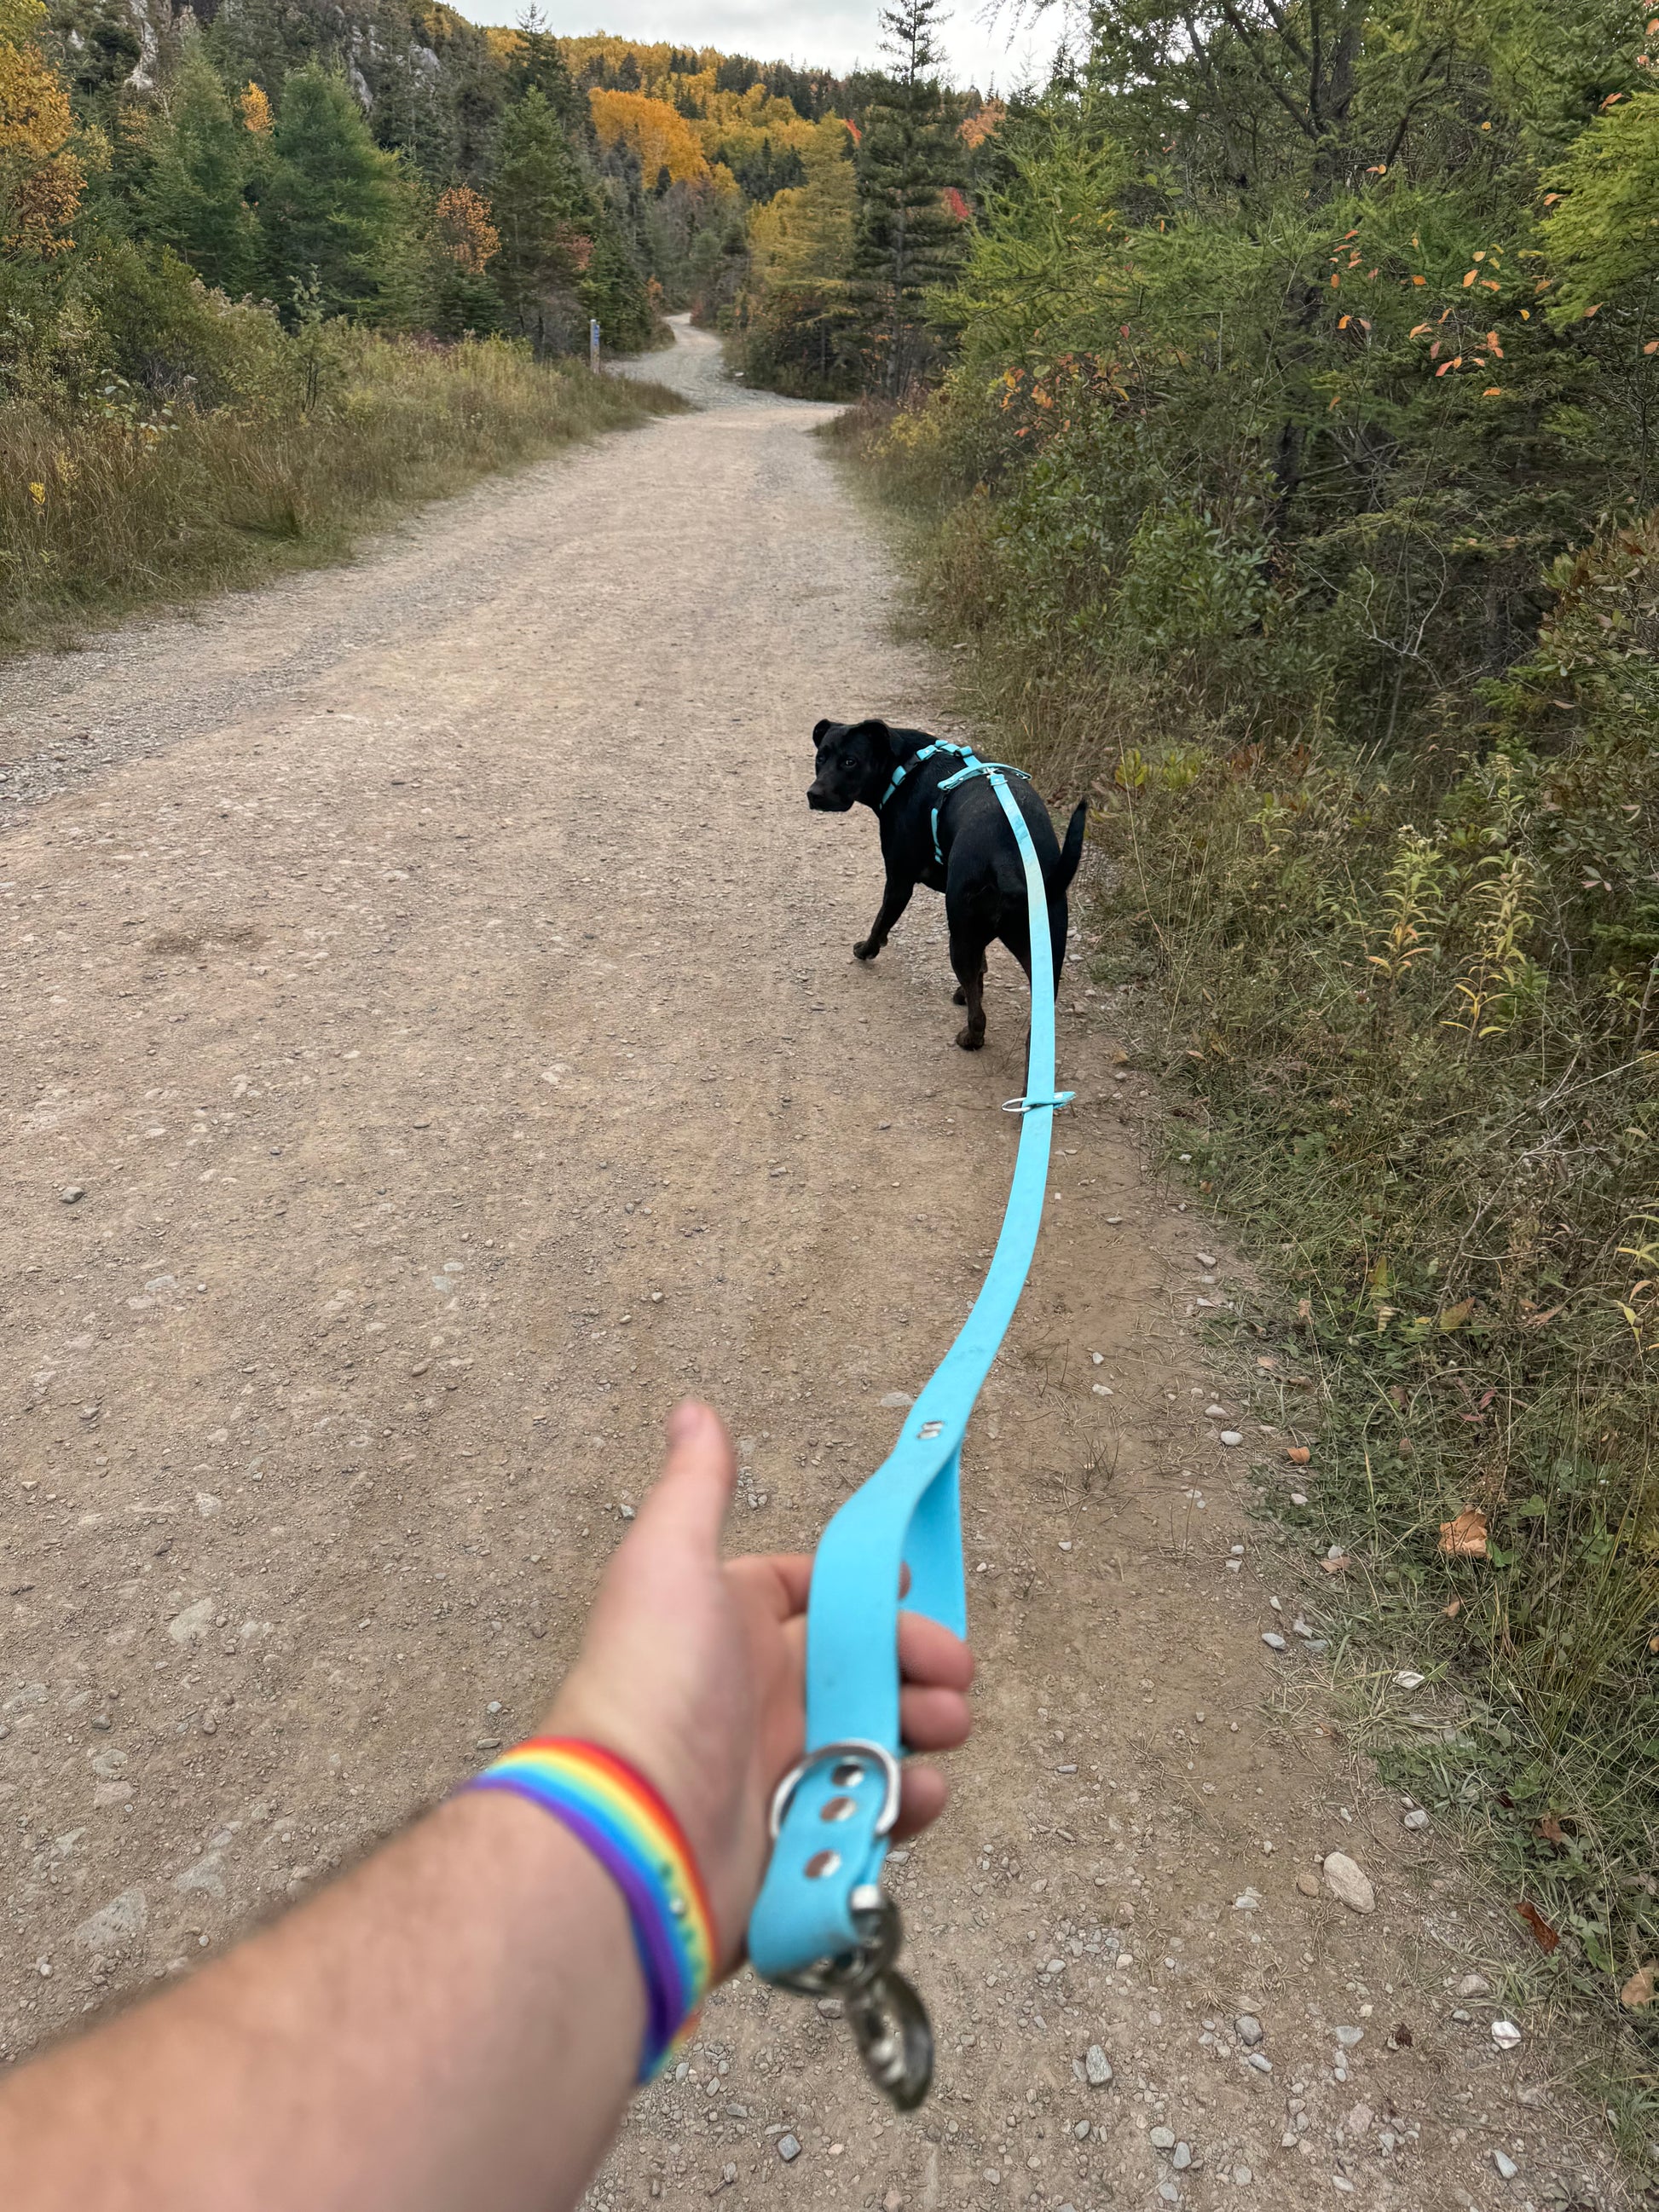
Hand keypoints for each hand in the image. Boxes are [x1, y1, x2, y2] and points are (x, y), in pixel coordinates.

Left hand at [547, 1401, 973, 1969]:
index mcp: (732, 1625)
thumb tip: (692, 1410)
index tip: (912, 1585)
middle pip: (859, 1664)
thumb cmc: (651, 1682)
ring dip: (923, 1724)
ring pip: (876, 1734)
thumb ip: (695, 1488)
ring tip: (946, 1726)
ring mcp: (777, 1766)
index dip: (863, 1590)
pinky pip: (870, 1811)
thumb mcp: (670, 1560)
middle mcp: (754, 1693)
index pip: (809, 1595)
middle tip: (953, 1672)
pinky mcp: (798, 1835)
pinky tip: (917, 1792)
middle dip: (916, 1660)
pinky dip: (904, 1801)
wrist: (637, 1826)